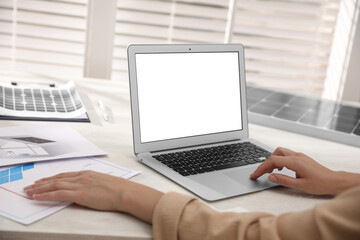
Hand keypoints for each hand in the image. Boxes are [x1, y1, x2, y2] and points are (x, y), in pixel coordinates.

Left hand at [24, 170, 162, 222]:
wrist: (125, 192)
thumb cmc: (119, 189)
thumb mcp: (104, 183)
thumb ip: (93, 185)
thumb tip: (87, 190)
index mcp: (87, 174)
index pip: (65, 175)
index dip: (51, 178)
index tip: (42, 181)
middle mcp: (81, 177)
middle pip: (56, 178)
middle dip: (41, 183)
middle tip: (29, 186)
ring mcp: (80, 185)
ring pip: (54, 184)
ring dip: (39, 188)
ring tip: (29, 192)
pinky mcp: (80, 194)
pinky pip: (58, 194)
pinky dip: (46, 195)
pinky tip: (37, 197)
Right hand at [250, 147, 359, 194]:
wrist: (334, 181)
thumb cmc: (320, 184)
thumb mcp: (299, 186)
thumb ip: (283, 180)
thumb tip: (270, 177)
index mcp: (294, 162)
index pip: (272, 161)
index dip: (261, 168)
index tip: (254, 175)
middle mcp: (296, 156)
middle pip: (274, 154)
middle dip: (265, 163)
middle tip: (260, 173)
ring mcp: (299, 156)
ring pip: (280, 152)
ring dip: (272, 160)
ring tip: (269, 172)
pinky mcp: (302, 158)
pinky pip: (286, 155)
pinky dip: (279, 160)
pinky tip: (280, 170)